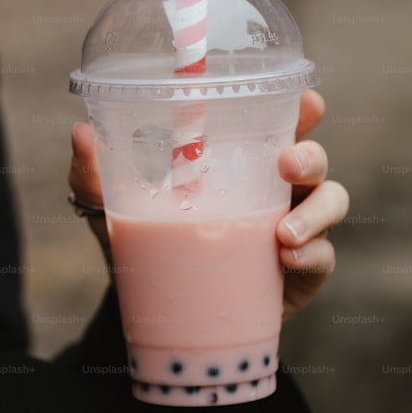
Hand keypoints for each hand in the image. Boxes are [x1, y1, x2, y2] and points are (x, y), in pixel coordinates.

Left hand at [68, 89, 348, 320]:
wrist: (158, 313)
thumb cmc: (145, 243)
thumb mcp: (113, 209)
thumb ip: (94, 175)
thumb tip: (81, 134)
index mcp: (242, 163)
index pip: (281, 125)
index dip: (302, 109)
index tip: (306, 100)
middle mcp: (276, 189)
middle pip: (315, 160)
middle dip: (311, 155)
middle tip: (287, 164)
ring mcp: (294, 230)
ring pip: (331, 204)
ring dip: (317, 213)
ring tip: (284, 234)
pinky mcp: (300, 274)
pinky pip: (323, 259)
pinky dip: (314, 257)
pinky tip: (288, 260)